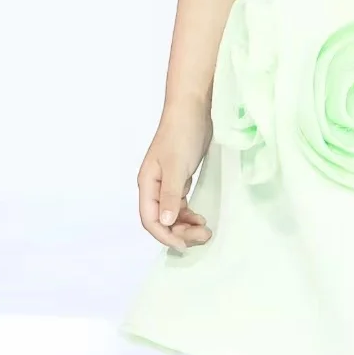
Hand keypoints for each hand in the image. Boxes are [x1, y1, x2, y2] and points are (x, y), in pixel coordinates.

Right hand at [136, 97, 213, 252]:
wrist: (193, 109)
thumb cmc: (181, 134)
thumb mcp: (176, 166)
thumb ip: (171, 195)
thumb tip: (166, 223)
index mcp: (147, 184)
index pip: (150, 219)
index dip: (165, 236)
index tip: (184, 245)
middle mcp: (154, 187)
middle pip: (162, 220)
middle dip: (180, 232)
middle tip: (204, 235)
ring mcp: (166, 183)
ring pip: (172, 214)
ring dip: (186, 225)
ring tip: (206, 230)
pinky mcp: (180, 179)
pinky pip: (181, 205)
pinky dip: (189, 214)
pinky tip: (201, 217)